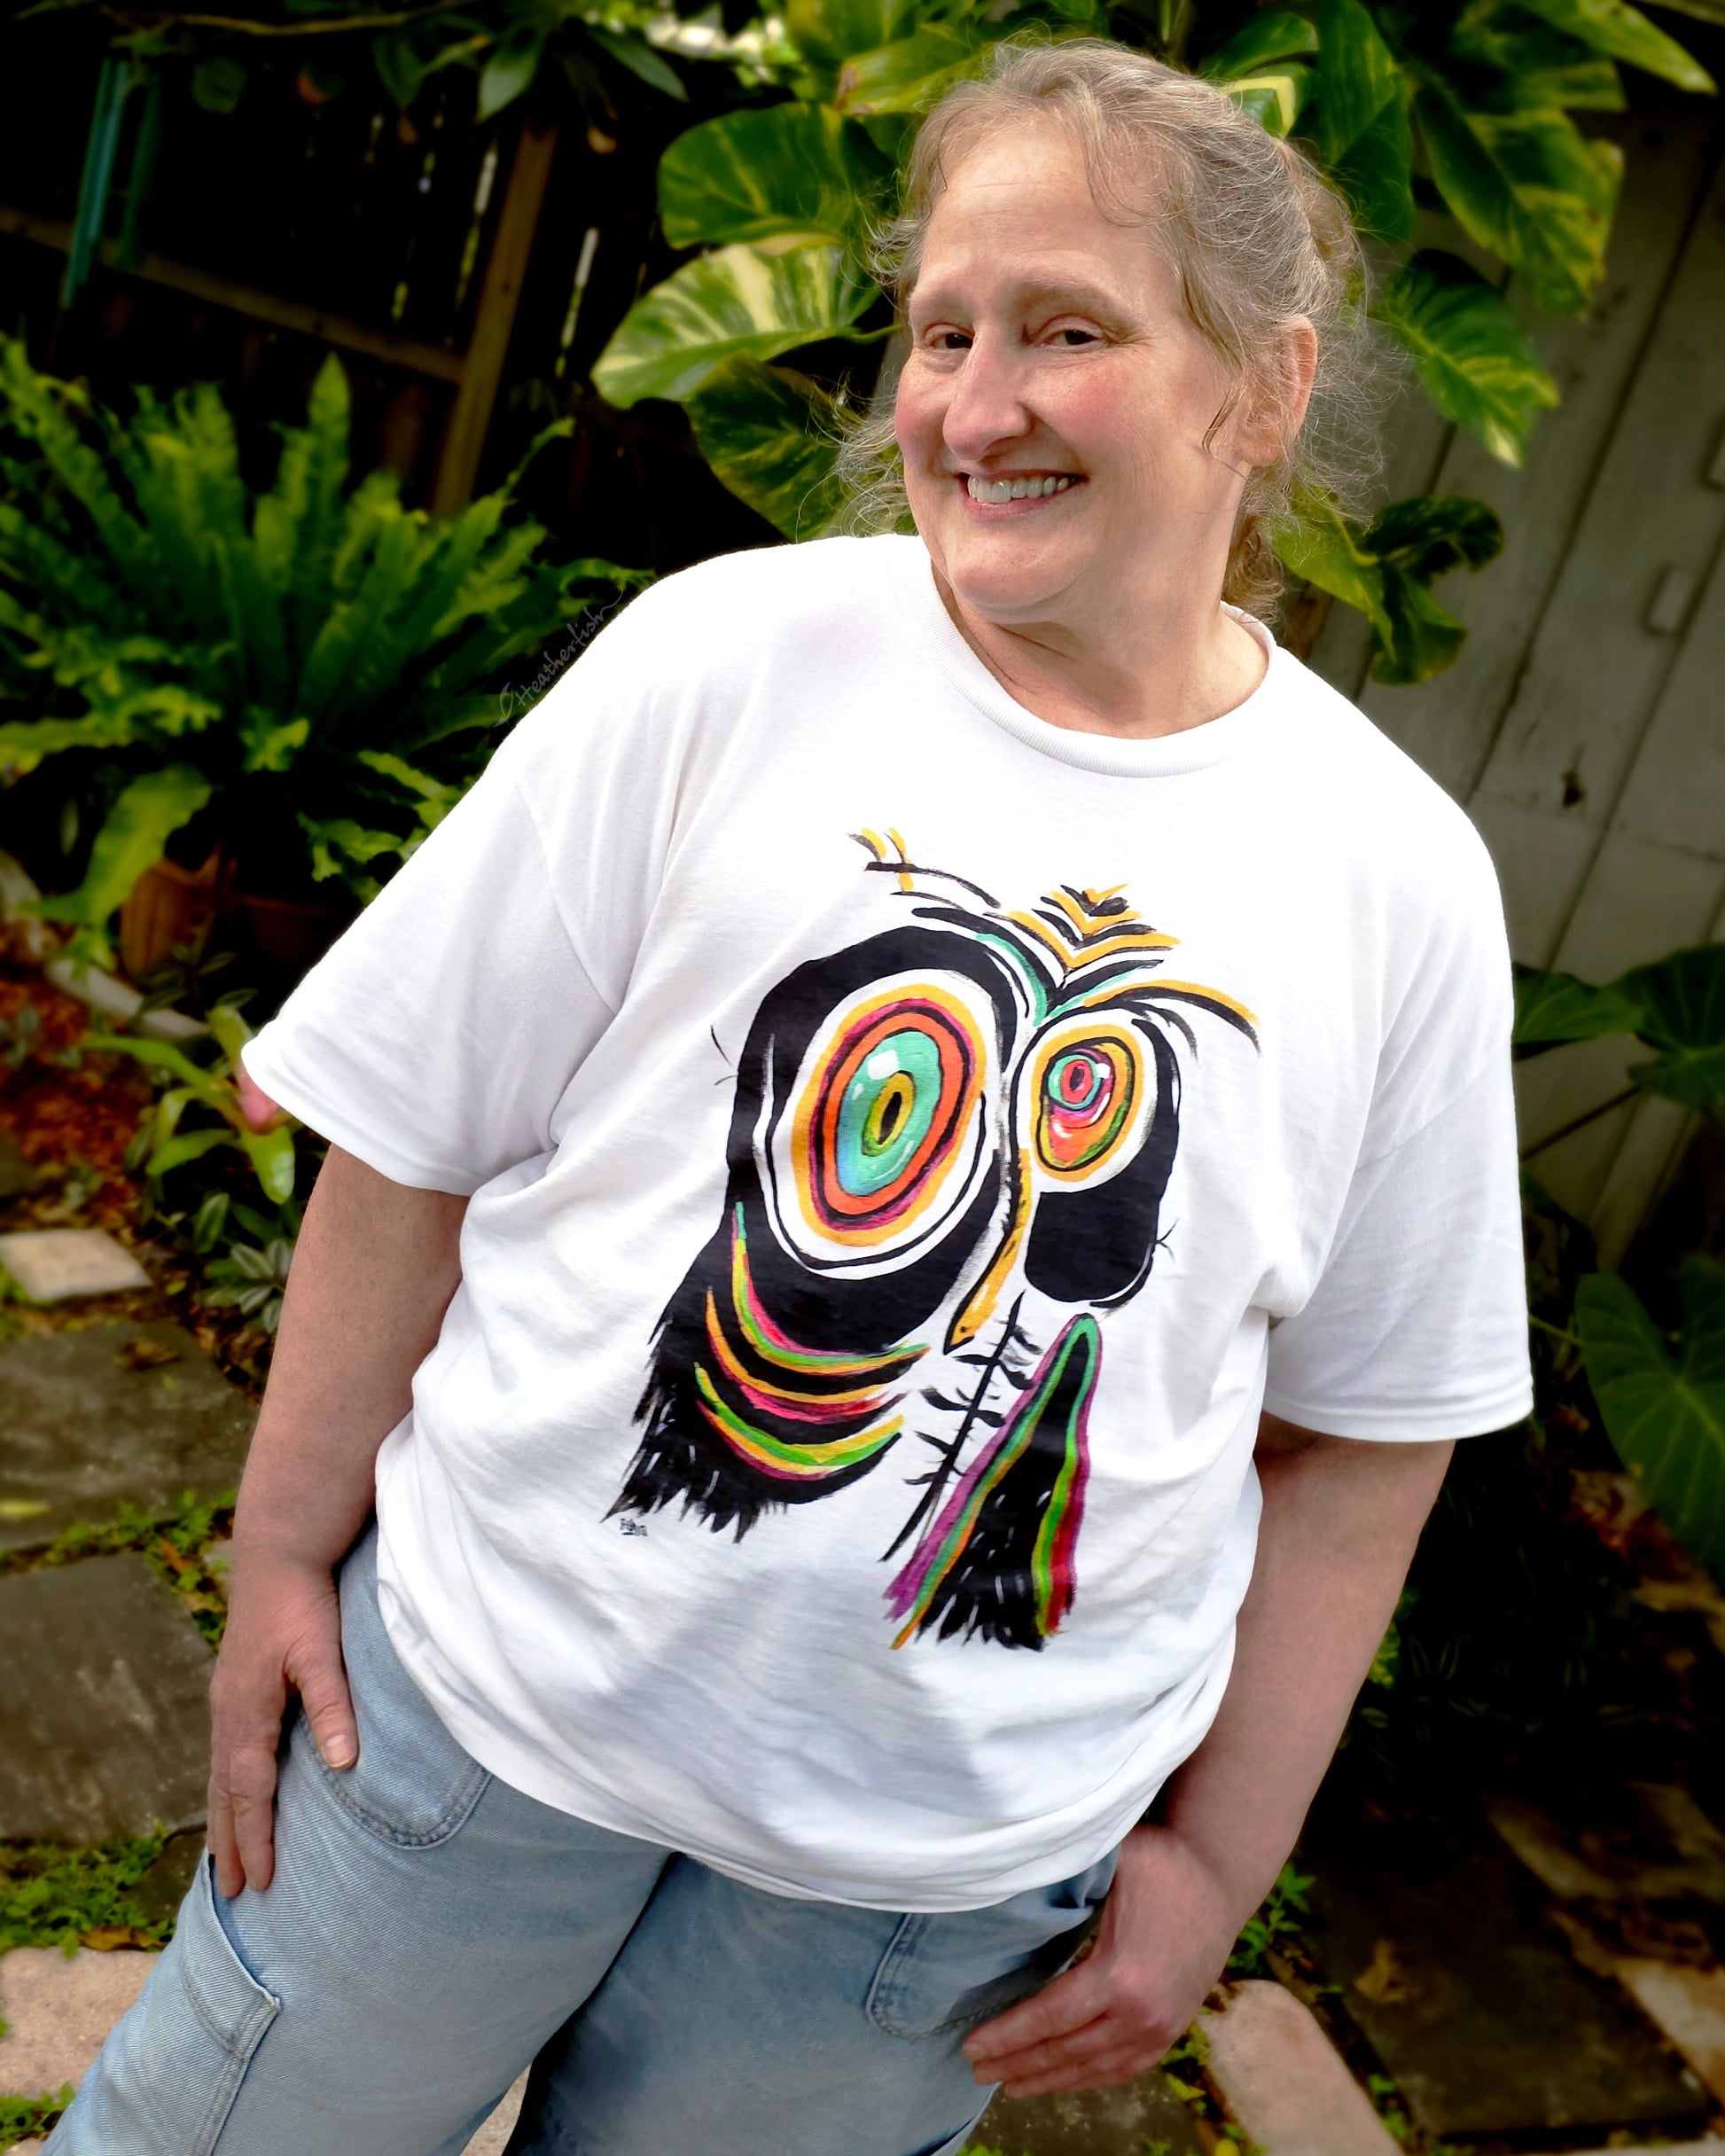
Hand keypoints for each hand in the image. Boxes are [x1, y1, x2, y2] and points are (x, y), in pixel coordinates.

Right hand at [206, 1547, 357, 1897]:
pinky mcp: (235, 1691)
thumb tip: (343, 1762)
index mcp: (247, 1711)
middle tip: (232, 1895)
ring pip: (218, 1776)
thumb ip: (333, 1704)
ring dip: (222, 1821)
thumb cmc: (303, 1602)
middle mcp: (228, 1713)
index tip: (258, 1881)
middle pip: (224, 1793)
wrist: (278, 1554)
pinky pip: (224, 1755)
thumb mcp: (323, 1651)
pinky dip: (224, 1789)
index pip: (249, 1790)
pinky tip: (232, 1799)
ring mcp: (226, 1703)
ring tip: (222, 1864)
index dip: (254, 1836)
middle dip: (230, 1843)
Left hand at [962, 1824, 1242, 2097]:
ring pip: (1092, 2068)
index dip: (1009, 2034)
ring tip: (1009, 2083)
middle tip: (976, 2070)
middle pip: (1065, 2051)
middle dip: (1016, 2063)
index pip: (1050, 2017)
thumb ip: (1065, 1870)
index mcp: (1120, 1975)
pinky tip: (1061, 2080)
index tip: (972, 2045)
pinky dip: (1087, 2078)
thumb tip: (1010, 1868)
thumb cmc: (1162, 1866)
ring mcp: (1159, 2029)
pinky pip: (1122, 2068)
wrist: (1220, 1884)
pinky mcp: (1170, 2032)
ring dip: (1047, 2079)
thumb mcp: (1113, 1859)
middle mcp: (1140, 2014)